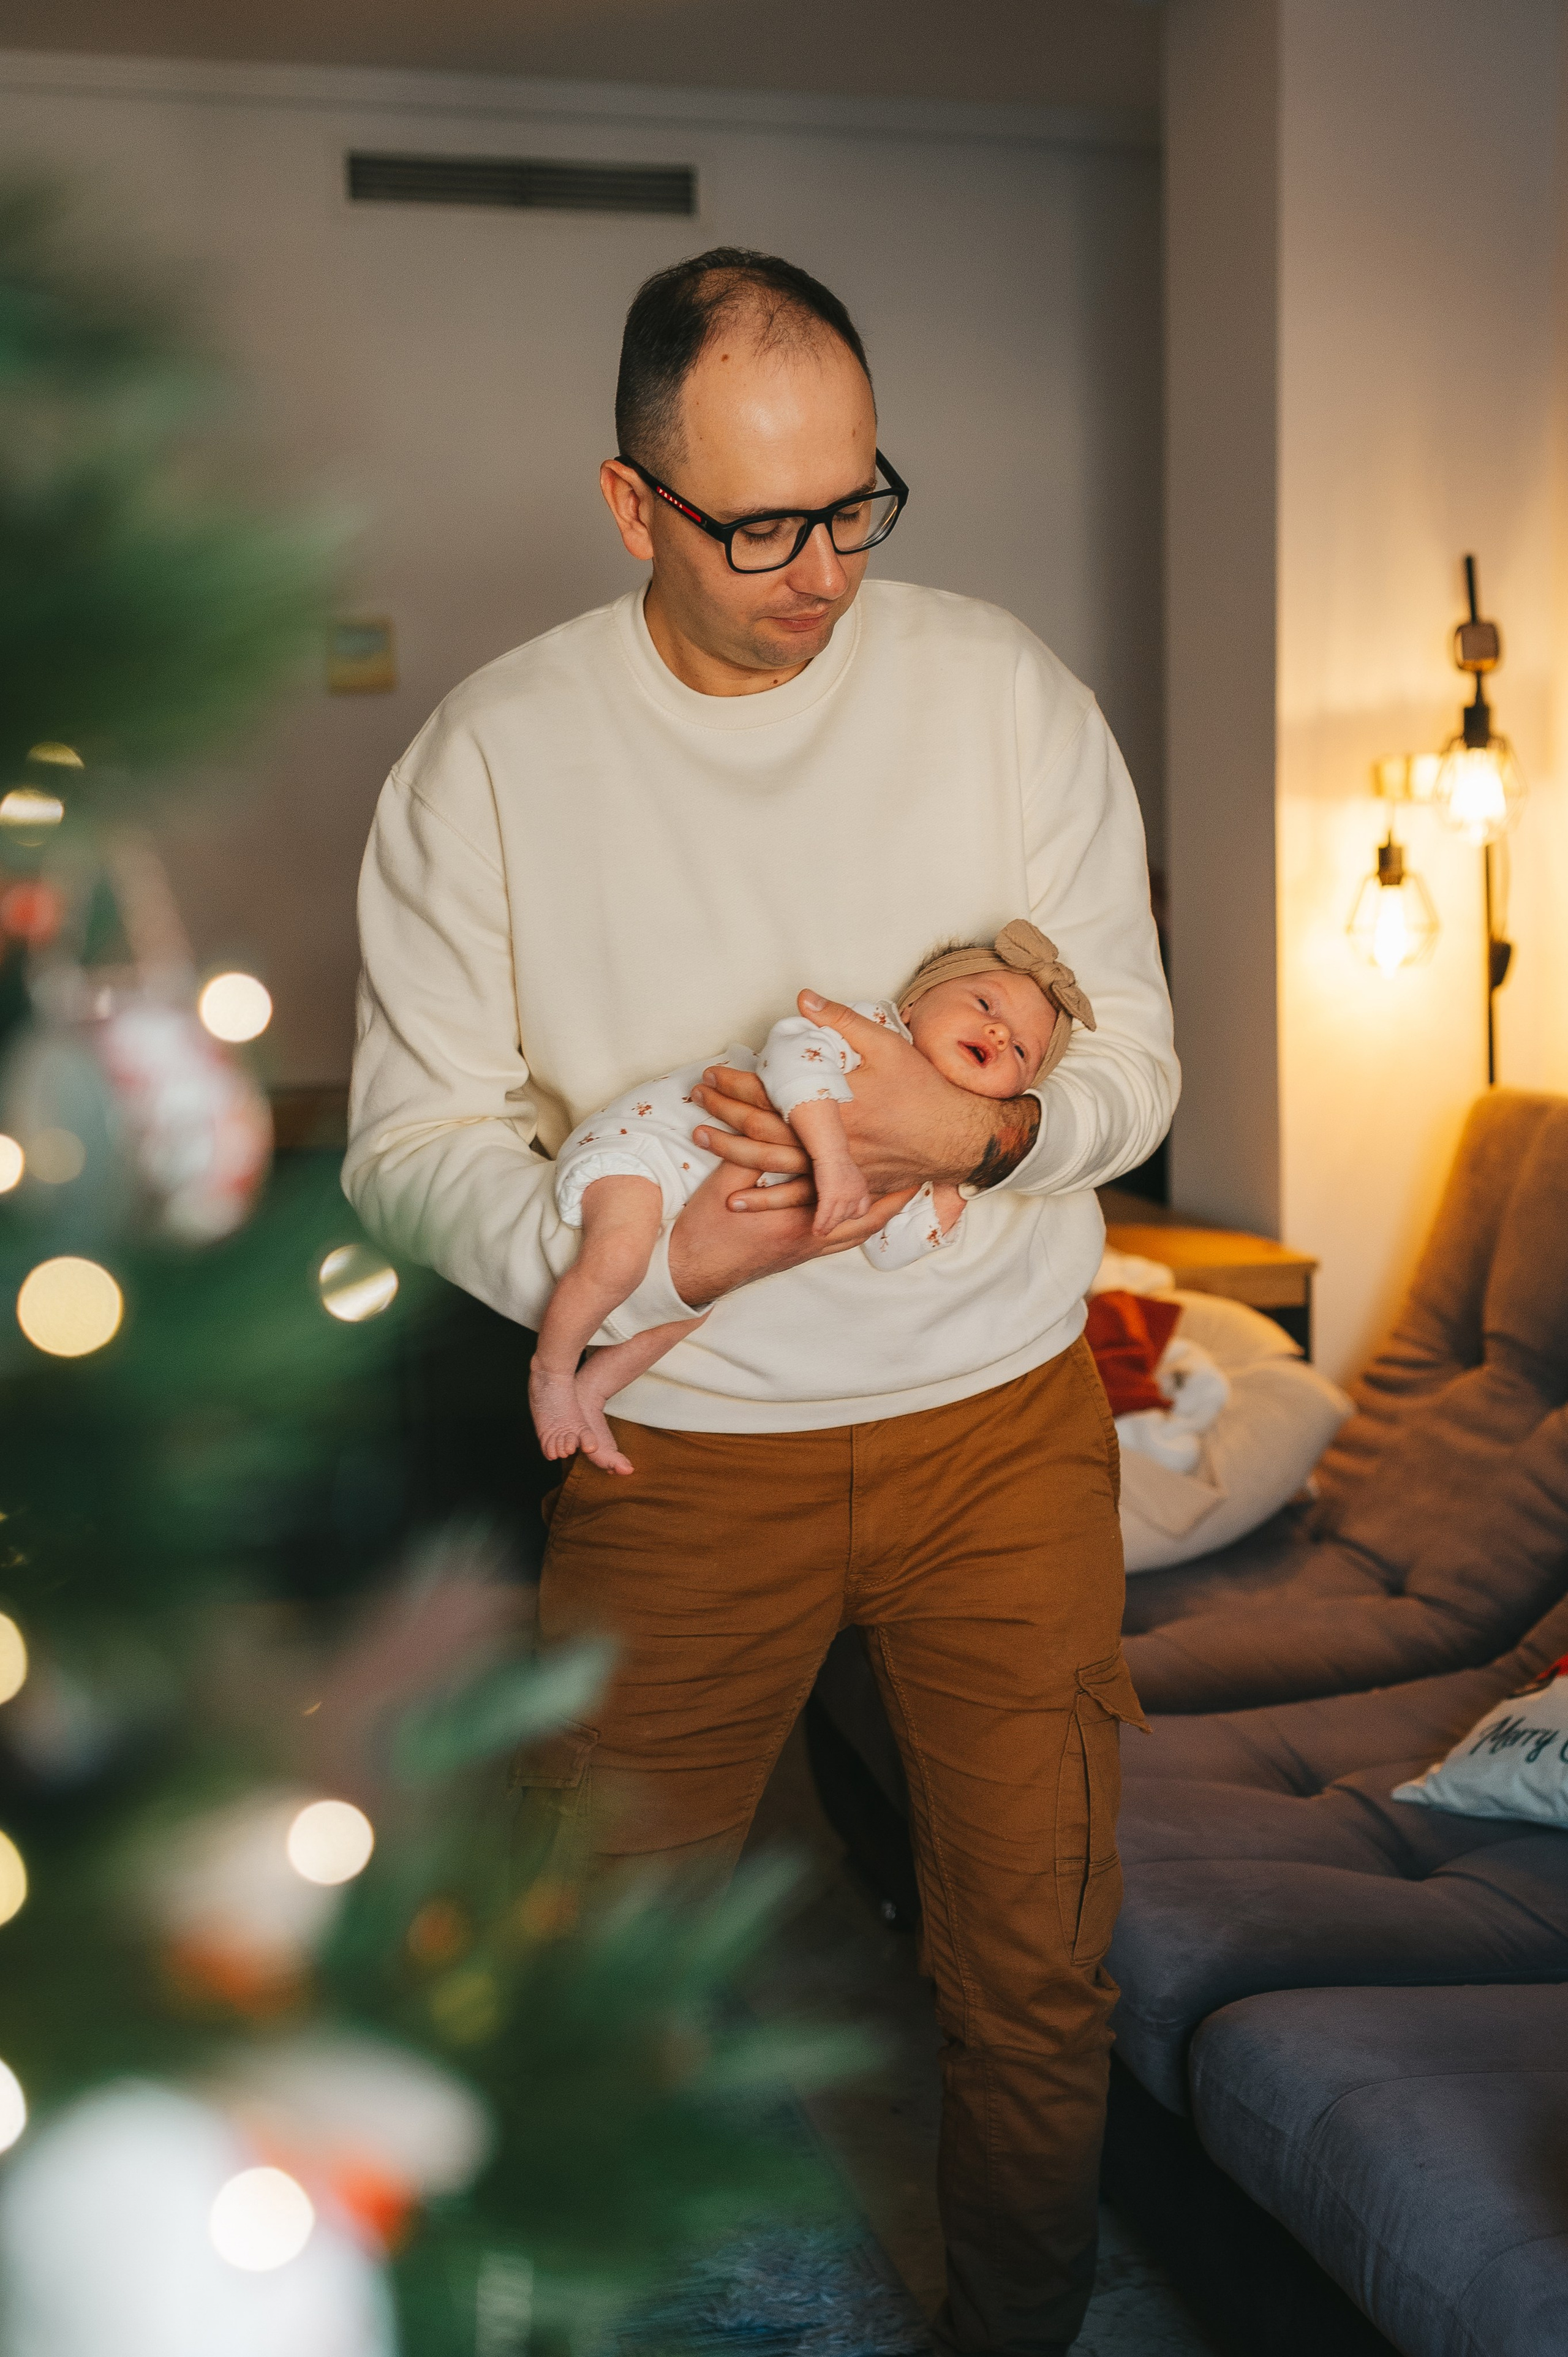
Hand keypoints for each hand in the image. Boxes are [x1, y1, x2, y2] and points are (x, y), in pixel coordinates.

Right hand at [665, 1156, 915, 1311]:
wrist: (691, 1273)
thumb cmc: (706, 1231)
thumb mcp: (726, 1183)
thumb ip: (752, 1153)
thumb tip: (774, 1121)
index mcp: (797, 1217)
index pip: (845, 1192)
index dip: (876, 1175)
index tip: (901, 1157)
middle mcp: (811, 1238)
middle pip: (866, 1218)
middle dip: (895, 1197)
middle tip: (921, 1177)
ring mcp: (807, 1251)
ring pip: (858, 1233)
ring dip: (882, 1212)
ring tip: (905, 1193)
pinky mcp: (799, 1255)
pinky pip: (843, 1242)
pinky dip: (860, 1226)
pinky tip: (866, 1216)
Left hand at [692, 998, 1039, 1203]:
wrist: (957, 1137)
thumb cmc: (923, 1089)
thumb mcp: (887, 1045)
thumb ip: (843, 1021)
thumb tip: (804, 998)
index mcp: (834, 1102)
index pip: (774, 1090)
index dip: (740, 1081)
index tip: (715, 1072)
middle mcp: (829, 1138)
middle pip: (765, 1124)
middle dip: (727, 1109)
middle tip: (699, 1096)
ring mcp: (835, 1166)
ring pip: (772, 1161)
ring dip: (733, 1148)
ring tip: (701, 1135)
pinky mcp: (844, 1185)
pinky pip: (798, 1197)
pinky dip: (765, 1200)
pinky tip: (735, 1199)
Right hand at [808, 1156, 872, 1236]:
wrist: (830, 1150)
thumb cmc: (836, 1157)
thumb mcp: (849, 1173)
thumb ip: (849, 1185)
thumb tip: (842, 1190)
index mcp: (862, 1189)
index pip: (861, 1210)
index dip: (852, 1215)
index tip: (843, 1217)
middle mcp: (855, 1195)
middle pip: (846, 1216)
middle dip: (836, 1223)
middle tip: (828, 1230)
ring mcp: (844, 1197)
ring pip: (836, 1218)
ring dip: (827, 1227)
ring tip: (820, 1233)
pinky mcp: (830, 1197)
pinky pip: (825, 1216)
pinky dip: (820, 1224)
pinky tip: (816, 1230)